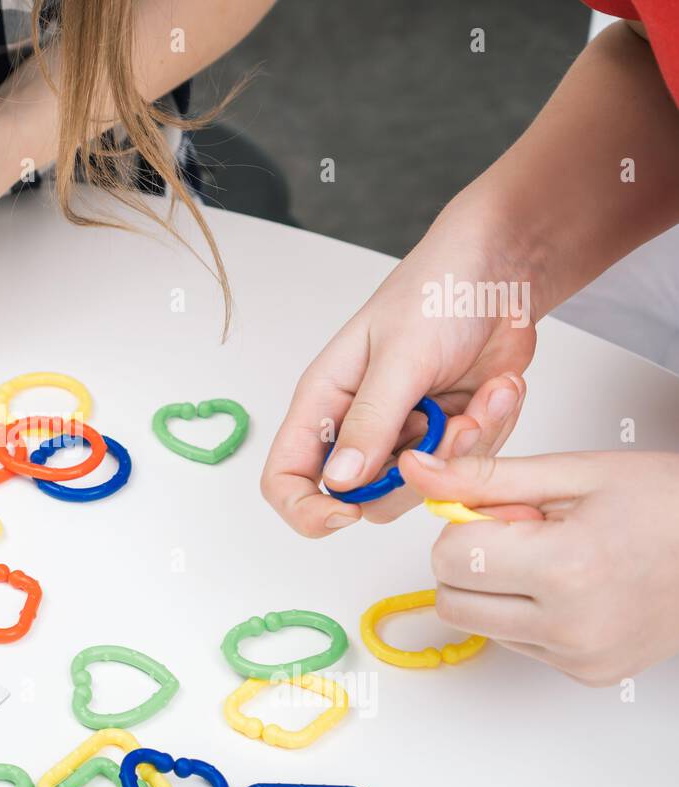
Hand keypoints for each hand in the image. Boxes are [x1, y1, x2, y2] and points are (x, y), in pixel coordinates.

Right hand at [261, 225, 536, 536]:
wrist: (503, 272)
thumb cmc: (436, 292)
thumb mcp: (401, 357)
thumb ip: (370, 423)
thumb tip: (337, 485)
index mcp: (324, 402)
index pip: (285, 478)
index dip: (306, 508)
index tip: (347, 512)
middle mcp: (358, 425)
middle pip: (363, 497)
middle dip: (413, 473)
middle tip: (445, 425)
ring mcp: (405, 434)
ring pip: (422, 487)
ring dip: (462, 448)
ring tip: (481, 397)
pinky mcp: (448, 435)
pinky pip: (467, 467)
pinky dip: (491, 432)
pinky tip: (495, 389)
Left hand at [400, 449, 678, 684]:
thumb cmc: (670, 504)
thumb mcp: (576, 472)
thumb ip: (485, 476)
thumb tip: (417, 470)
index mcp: (566, 569)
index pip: (450, 558)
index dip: (465, 524)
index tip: (504, 509)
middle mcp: (571, 627)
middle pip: (451, 600)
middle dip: (467, 561)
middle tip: (523, 533)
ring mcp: (580, 658)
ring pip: (478, 623)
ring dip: (494, 588)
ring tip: (552, 557)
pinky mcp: (587, 674)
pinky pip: (516, 643)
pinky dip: (525, 612)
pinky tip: (570, 584)